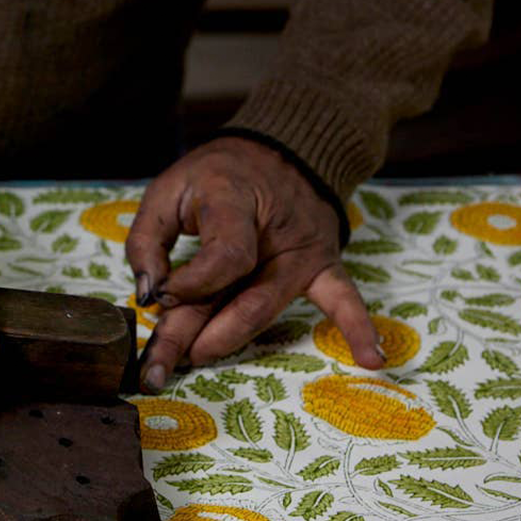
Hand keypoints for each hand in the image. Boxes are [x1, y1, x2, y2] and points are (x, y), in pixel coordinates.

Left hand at [125, 136, 382, 390]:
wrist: (282, 149)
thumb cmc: (218, 175)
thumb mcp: (170, 188)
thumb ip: (148, 238)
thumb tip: (148, 293)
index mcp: (237, 202)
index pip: (224, 258)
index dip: (190, 285)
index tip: (160, 296)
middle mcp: (277, 232)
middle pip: (238, 297)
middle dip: (191, 336)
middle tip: (155, 371)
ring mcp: (304, 252)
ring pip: (265, 309)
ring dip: (227, 342)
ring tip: (190, 363)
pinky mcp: (322, 265)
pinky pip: (344, 298)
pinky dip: (358, 327)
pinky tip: (372, 358)